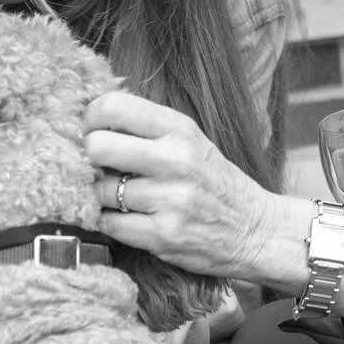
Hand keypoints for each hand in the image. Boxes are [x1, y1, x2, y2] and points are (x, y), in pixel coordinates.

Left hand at [81, 92, 280, 280]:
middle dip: (87, 159)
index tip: (90, 131)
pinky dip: (108, 223)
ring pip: (99, 190)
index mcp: (180, 130)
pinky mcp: (162, 235)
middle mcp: (176, 160)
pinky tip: (123, 219)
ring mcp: (170, 200)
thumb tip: (89, 121)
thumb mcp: (190, 142)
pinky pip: (108, 224)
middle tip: (96, 167)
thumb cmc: (213, 183)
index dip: (90, 119)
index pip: (114, 107)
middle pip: (97, 147)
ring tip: (117, 197)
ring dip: (99, 196)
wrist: (256, 231)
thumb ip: (146, 129)